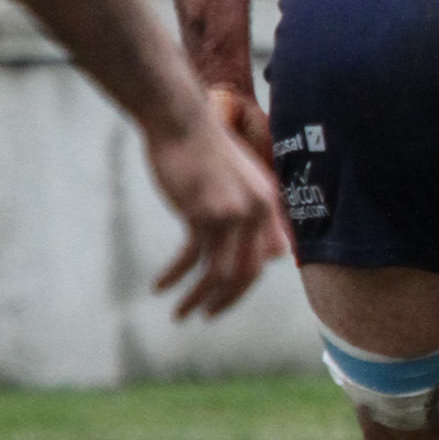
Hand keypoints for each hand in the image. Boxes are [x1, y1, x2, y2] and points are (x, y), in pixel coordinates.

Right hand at [147, 92, 287, 319]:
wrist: (182, 123)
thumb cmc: (207, 153)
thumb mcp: (243, 183)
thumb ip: (258, 217)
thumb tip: (277, 257)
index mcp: (269, 206)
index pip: (266, 260)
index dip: (246, 284)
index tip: (225, 297)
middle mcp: (256, 213)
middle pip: (246, 274)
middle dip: (225, 301)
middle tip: (204, 316)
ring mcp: (230, 214)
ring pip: (218, 273)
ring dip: (197, 298)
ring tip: (180, 315)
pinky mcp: (200, 213)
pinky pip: (190, 258)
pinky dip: (175, 276)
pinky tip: (160, 286)